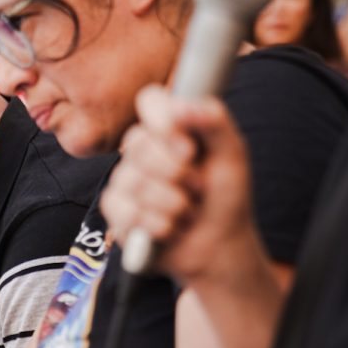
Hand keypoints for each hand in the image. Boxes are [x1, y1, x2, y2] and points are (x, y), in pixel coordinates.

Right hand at [100, 85, 255, 283]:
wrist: (219, 246)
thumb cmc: (225, 197)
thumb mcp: (232, 154)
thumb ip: (214, 120)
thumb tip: (180, 105)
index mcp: (167, 127)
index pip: (150, 100)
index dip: (165, 121)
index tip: (189, 146)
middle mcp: (141, 149)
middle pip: (138, 144)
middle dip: (178, 172)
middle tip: (199, 186)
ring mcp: (124, 180)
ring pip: (134, 182)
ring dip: (174, 204)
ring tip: (188, 211)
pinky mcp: (116, 212)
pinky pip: (127, 212)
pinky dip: (160, 226)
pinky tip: (171, 229)